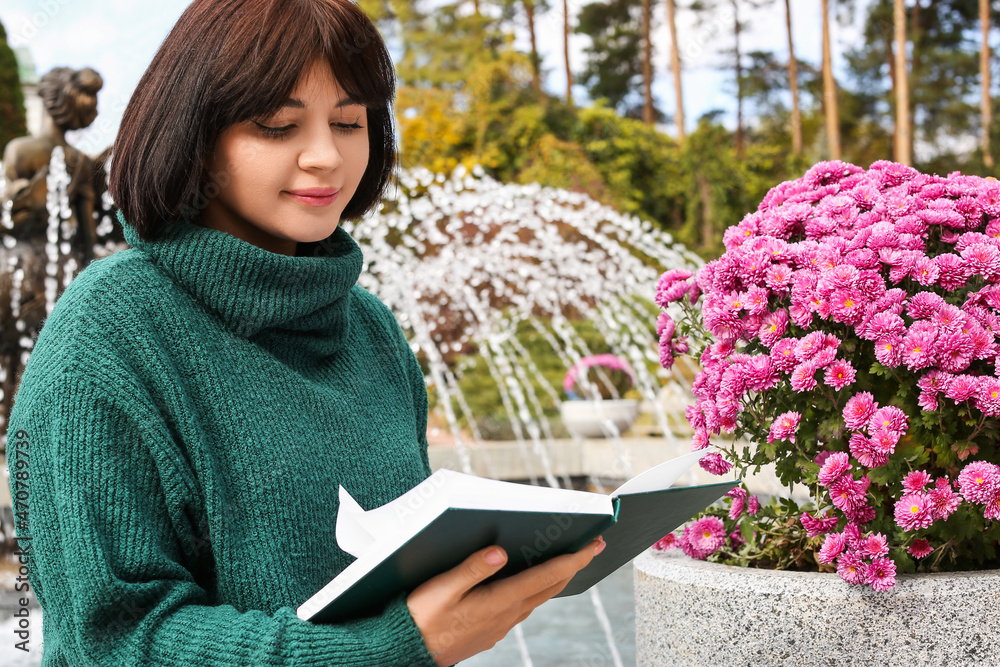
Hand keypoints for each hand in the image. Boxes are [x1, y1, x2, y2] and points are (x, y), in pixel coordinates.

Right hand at [406, 535, 605, 665]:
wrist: (407, 651)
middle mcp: (506, 615)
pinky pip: (523, 606)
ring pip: (538, 598)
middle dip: (573, 565)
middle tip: (592, 545)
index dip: (573, 559)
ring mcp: (501, 625)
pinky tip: (532, 581)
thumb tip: (501, 551)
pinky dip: (537, 589)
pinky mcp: (491, 630)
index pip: (547, 576)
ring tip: (568, 560)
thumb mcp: (442, 588)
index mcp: (498, 601)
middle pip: (550, 587)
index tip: (593, 544)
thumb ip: (472, 568)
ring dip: (556, 578)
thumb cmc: (420, 617)